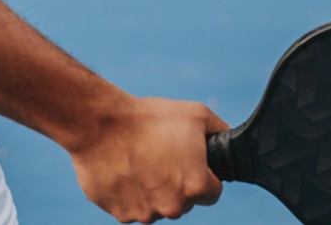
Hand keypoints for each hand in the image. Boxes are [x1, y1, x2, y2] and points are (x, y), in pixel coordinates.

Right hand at [70, 96, 230, 222]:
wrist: (101, 125)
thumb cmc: (150, 118)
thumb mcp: (197, 115)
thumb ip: (221, 132)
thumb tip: (229, 141)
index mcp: (196, 187)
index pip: (213, 193)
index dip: (205, 176)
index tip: (192, 163)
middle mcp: (173, 207)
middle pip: (185, 201)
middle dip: (178, 183)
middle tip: (163, 156)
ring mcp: (145, 214)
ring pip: (159, 206)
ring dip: (154, 189)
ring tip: (142, 160)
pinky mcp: (121, 215)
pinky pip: (134, 207)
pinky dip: (132, 193)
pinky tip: (126, 169)